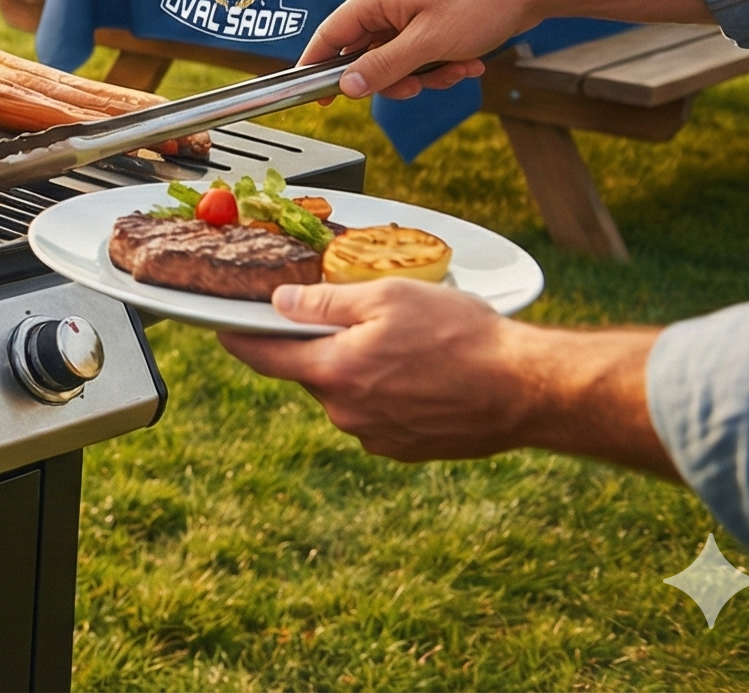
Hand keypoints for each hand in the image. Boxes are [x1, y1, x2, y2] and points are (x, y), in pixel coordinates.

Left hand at [218, 280, 534, 459]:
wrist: (526, 389)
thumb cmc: (462, 335)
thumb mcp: (388, 298)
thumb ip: (325, 303)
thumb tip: (280, 304)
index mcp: (335, 373)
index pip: (264, 357)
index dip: (239, 338)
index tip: (222, 328)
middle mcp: (346, 412)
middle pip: (310, 372)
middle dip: (322, 347)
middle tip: (359, 321)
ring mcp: (375, 436)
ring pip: (346, 394)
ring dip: (359, 371)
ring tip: (407, 348)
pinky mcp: (404, 450)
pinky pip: (376, 415)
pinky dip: (386, 394)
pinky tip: (422, 376)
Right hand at [297, 0, 511, 99]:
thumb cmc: (481, 2)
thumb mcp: (429, 44)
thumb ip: (384, 67)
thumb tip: (347, 87)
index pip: (330, 36)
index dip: (316, 67)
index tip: (315, 97)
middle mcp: (386, 1)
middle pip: (365, 53)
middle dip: (394, 77)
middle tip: (417, 86)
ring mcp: (409, 9)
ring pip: (396, 57)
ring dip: (424, 73)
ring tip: (456, 69)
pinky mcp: (430, 17)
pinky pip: (419, 50)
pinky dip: (440, 63)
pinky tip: (468, 62)